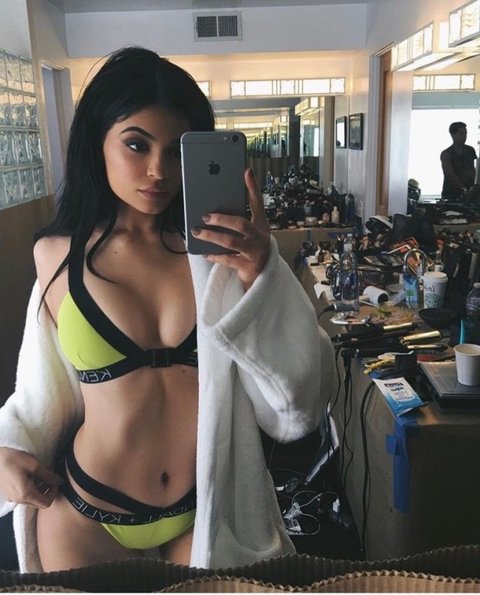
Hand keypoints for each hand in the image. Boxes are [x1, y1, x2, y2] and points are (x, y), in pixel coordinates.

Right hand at [0, 447, 61, 507]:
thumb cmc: (13, 459)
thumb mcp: (35, 465)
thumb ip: (49, 476)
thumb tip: (60, 482)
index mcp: (25, 494)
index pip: (46, 503)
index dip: (54, 493)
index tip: (55, 481)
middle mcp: (18, 500)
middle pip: (39, 502)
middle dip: (47, 490)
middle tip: (49, 475)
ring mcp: (12, 498)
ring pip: (32, 499)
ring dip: (40, 488)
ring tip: (41, 473)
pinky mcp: (10, 493)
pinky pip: (24, 495)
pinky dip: (32, 488)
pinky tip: (32, 475)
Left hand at [192, 168, 270, 288]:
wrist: (261, 275)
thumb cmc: (251, 248)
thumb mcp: (249, 232)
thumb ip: (237, 221)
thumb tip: (212, 208)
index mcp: (261, 224)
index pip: (257, 202)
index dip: (253, 187)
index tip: (246, 171)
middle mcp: (260, 237)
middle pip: (240, 224)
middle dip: (221, 219)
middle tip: (205, 216)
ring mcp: (255, 252)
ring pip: (231, 242)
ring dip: (211, 237)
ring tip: (197, 232)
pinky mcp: (248, 266)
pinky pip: (227, 260)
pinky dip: (214, 256)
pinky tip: (204, 252)